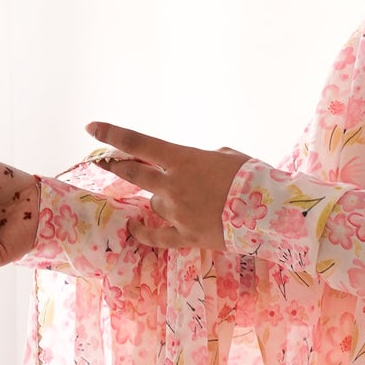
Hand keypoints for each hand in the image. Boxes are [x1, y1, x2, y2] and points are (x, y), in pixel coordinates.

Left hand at [81, 122, 253, 253]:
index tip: (92, 127)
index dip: (111, 134)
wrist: (272, 214)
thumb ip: (201, 159)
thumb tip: (191, 166)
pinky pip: (156, 235)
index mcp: (183, 159)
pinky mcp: (186, 236)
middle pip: (131, 173)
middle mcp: (174, 185)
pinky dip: (144, 231)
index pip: (137, 143)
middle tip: (101, 161)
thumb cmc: (254, 178)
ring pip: (154, 204)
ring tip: (189, 200)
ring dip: (161, 199)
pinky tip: (135, 227)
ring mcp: (178, 213)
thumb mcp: (226, 156)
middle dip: (113, 165)